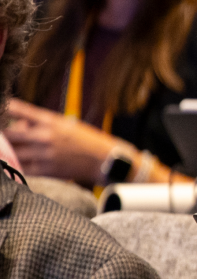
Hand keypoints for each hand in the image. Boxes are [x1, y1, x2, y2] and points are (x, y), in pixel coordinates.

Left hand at [4, 100, 121, 183]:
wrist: (104, 160)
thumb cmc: (85, 140)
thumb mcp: (65, 123)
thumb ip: (40, 123)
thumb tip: (17, 125)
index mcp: (50, 121)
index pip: (18, 110)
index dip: (4, 108)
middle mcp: (45, 136)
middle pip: (8, 133)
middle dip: (0, 133)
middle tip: (0, 134)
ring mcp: (44, 154)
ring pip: (11, 151)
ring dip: (4, 149)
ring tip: (4, 147)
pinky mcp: (46, 170)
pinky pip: (20, 167)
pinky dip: (14, 163)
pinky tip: (13, 160)